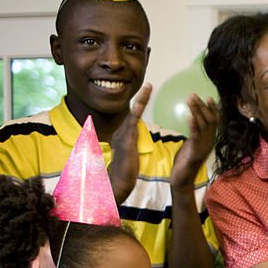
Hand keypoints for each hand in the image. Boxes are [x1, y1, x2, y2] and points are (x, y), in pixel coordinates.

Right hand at [108, 82, 151, 204]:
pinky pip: (134, 121)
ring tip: (149, 86)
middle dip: (141, 98)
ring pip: (134, 112)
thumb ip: (130, 147)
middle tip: (149, 84)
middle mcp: (123, 131)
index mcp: (125, 135)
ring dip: (142, 99)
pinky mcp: (127, 139)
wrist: (118, 182)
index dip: (140, 105)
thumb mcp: (129, 156)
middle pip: (134, 111)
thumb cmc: (125, 172)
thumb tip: (131, 143)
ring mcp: (124, 134)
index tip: (146, 94)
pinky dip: (139, 110)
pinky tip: (144, 105)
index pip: (134, 117)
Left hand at [170, 95, 218, 188]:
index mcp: (208, 141)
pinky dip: (193, 125)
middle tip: (194, 95)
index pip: (214, 122)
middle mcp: (209, 143)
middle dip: (203, 107)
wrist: (182, 181)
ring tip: (191, 100)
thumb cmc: (183, 163)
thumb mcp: (189, 146)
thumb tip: (190, 121)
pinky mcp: (195, 153)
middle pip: (210, 121)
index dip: (213, 110)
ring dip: (197, 111)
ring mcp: (203, 148)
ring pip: (203, 126)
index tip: (208, 97)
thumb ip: (192, 135)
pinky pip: (196, 137)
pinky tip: (189, 116)